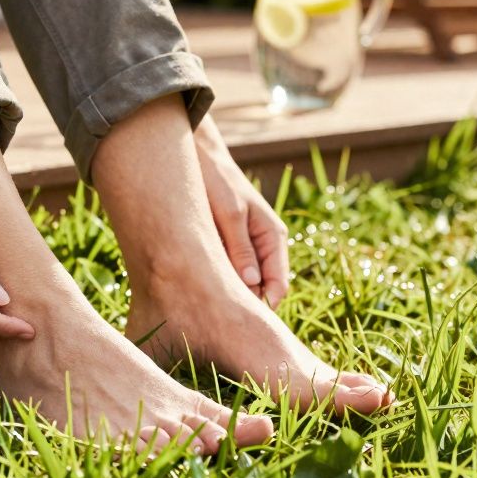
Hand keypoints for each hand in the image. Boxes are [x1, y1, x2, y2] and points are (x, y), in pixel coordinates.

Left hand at [194, 119, 290, 307]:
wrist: (200, 158)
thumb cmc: (217, 181)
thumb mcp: (230, 214)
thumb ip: (240, 248)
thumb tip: (252, 285)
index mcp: (273, 237)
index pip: (278, 285)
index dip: (263, 306)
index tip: (240, 320)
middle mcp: (264, 245)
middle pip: (262, 288)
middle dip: (245, 303)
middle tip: (218, 317)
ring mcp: (246, 246)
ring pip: (244, 283)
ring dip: (230, 292)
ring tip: (206, 303)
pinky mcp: (228, 245)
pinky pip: (228, 271)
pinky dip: (219, 279)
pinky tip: (198, 285)